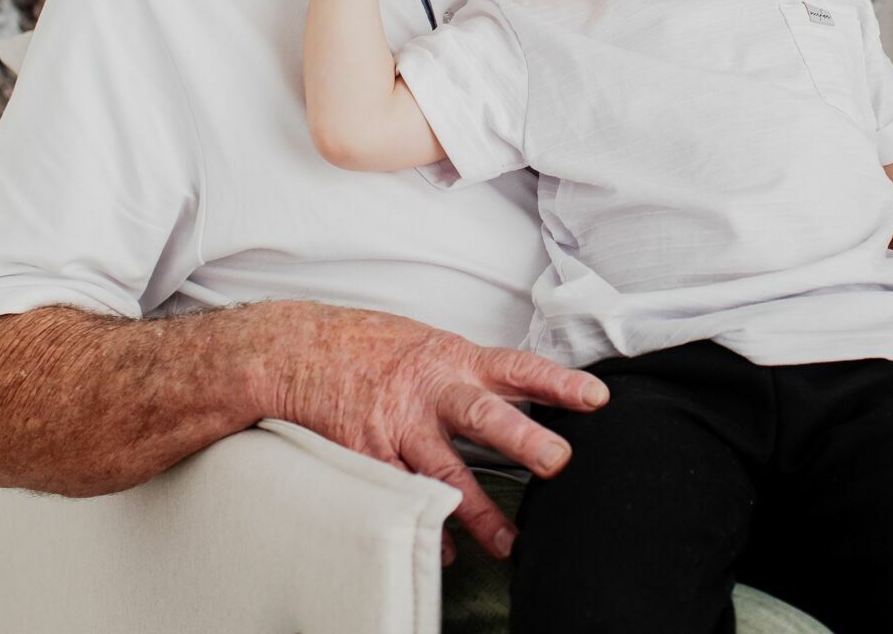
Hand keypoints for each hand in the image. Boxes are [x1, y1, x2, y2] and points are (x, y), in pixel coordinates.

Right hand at [248, 302, 607, 562]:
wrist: (295, 348)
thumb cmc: (368, 345)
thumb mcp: (428, 345)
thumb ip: (470, 373)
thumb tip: (521, 395)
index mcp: (453, 359)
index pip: (517, 368)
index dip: (558, 382)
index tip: (596, 398)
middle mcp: (430, 390)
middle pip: (484, 415)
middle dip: (524, 438)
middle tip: (558, 460)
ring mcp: (397, 423)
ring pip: (444, 470)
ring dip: (479, 511)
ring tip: (508, 543)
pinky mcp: (365, 450)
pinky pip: (401, 494)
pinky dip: (425, 524)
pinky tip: (445, 548)